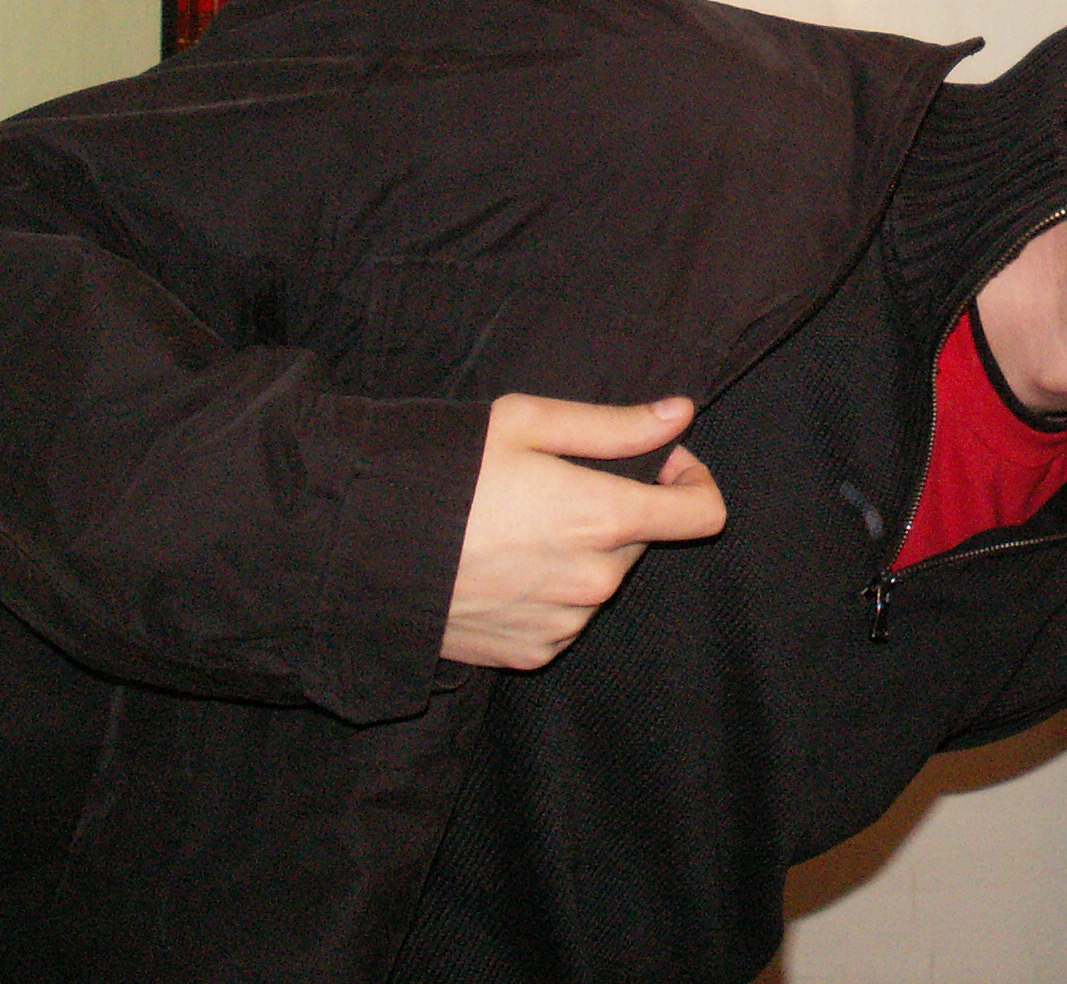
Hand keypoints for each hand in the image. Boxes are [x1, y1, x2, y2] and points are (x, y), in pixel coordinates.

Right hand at [440, 394, 726, 669]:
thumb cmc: (445, 473)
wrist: (363, 550)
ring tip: (516, 524)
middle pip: (643, 539)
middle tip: (556, 482)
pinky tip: (501, 564)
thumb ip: (615, 426)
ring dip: (581, 550)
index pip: (703, 514)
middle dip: (619, 508)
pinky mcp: (532, 652)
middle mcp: (594, 581)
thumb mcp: (527, 424)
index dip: (692, 479)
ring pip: (602, 577)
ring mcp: (564, 622)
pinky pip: (567, 614)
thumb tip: (681, 413)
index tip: (658, 462)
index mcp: (602, 518)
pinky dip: (549, 589)